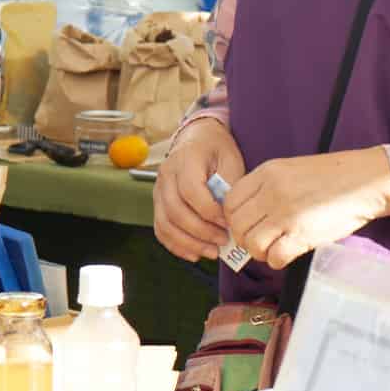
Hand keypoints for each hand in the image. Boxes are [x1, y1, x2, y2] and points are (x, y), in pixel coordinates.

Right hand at [155, 118, 243, 262]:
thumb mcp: (231, 158)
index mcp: (186, 159)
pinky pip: (161, 228)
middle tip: (223, 242)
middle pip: (176, 211)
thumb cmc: (217, 148)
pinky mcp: (158, 202)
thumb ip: (230, 185)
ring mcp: (158, 189)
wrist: (198, 137)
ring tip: (212, 252)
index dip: (210, 212)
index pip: (191, 191)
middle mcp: (167, 175)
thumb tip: (230, 216)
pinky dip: (175, 244)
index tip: (229, 223)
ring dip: (188, 243)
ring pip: (165, 223)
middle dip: (201, 232)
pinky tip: (194, 253)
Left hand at [224, 147, 389, 271]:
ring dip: (260, 252)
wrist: (366, 181)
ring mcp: (286, 214)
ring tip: (274, 248)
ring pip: (251, 244)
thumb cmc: (332, 177)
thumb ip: (266, 187)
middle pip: (237, 225)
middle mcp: (272, 192)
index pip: (230, 202)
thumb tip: (247, 215)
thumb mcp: (291, 170)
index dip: (234, 219)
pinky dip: (277, 260)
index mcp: (267, 173)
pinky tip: (288, 253)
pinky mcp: (302, 234)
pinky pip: (274, 257)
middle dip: (245, 239)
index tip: (248, 225)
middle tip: (261, 241)